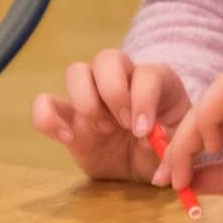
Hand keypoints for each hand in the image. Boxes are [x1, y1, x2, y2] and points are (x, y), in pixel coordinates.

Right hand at [32, 49, 192, 181]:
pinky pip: (45, 103)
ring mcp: (90, 95)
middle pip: (107, 58)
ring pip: (75, 71)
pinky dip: (49, 117)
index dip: (143, 99)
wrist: (143, 165)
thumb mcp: (177, 146)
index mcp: (154, 80)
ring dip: (87, 100)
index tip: (143, 130)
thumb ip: (170, 142)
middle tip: (124, 125)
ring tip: (103, 129)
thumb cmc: (165, 146)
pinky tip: (68, 137)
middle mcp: (120, 79)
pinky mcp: (67, 117)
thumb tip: (148, 139)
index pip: (146, 73)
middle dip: (114, 91)